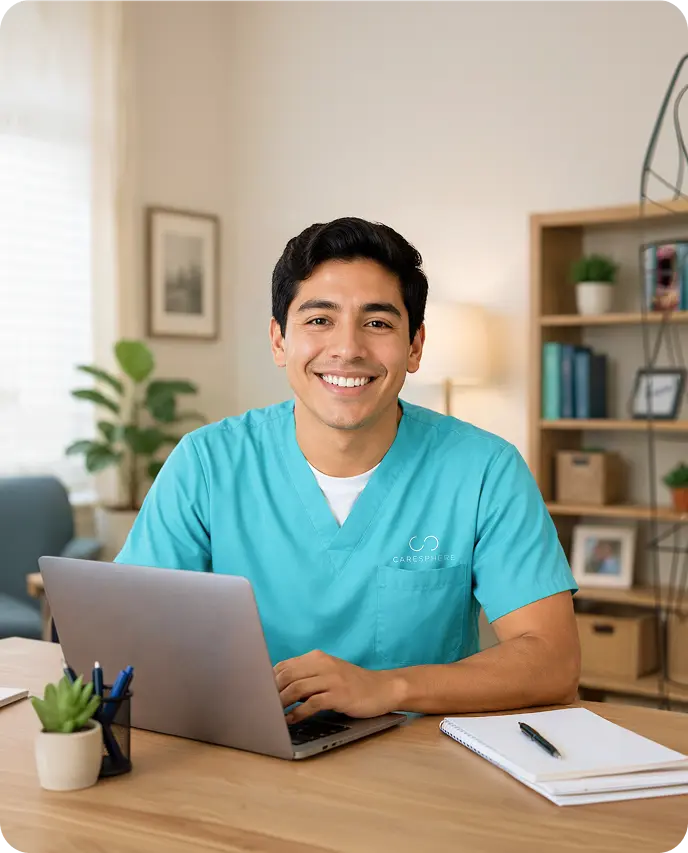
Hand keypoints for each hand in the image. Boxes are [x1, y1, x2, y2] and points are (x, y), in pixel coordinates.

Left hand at [273, 650, 403, 723]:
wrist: (383, 689)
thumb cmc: (352, 684)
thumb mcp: (328, 674)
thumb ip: (306, 677)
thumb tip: (276, 689)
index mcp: (316, 657)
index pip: (284, 665)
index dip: (268, 680)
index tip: (258, 694)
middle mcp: (322, 664)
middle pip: (286, 675)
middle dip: (270, 692)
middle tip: (261, 707)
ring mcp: (332, 678)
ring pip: (296, 688)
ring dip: (280, 703)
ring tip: (271, 715)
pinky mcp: (339, 695)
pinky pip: (312, 703)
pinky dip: (298, 713)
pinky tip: (291, 721)